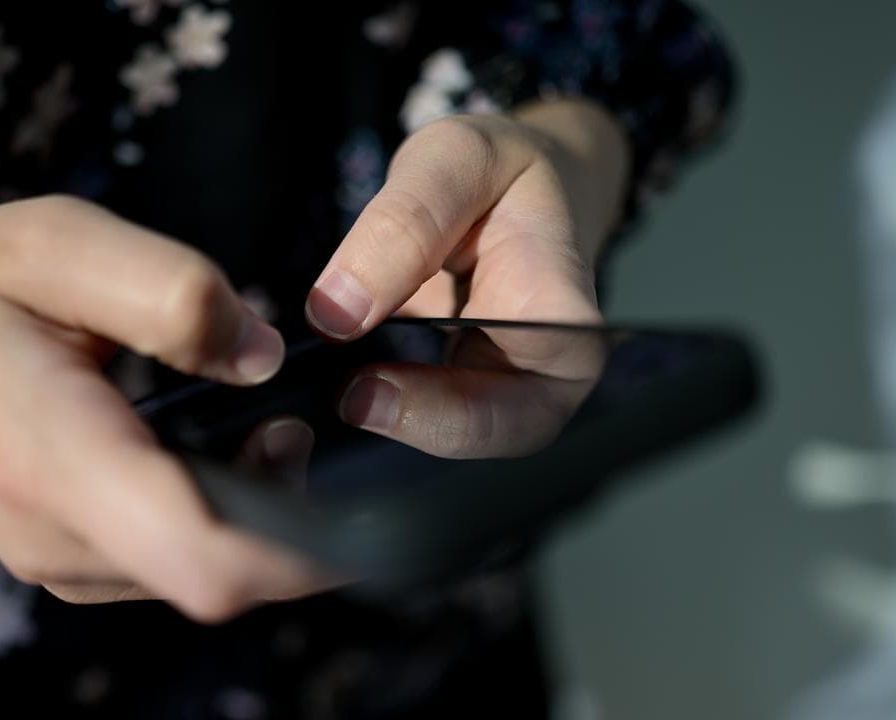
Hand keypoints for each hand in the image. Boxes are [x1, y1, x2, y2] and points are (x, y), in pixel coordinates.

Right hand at [0, 196, 328, 621]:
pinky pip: (183, 563)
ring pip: (212, 574)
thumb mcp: (52, 244)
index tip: (357, 485)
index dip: (304, 543)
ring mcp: (71, 566)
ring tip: (258, 421)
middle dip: (300, 513)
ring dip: (267, 514)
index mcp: (56, 460)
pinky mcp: (83, 566)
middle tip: (300, 416)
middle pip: (227, 577)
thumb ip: (168, 290)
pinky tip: (223, 449)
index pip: (203, 557)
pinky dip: (230, 518)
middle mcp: (63, 541)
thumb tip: (264, 359)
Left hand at [306, 100, 628, 457]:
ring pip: (450, 435)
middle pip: (491, 433)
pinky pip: (419, 412)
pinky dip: (374, 399)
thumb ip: (403, 224)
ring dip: (386, 418)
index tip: (368, 389)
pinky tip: (332, 376)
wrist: (518, 182)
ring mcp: (504, 385)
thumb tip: (335, 311)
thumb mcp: (455, 159)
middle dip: (415, 424)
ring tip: (331, 385)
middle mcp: (546, 367)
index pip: (527, 398)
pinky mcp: (460, 389)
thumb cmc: (504, 170)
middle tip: (344, 396)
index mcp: (564, 316)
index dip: (450, 413)